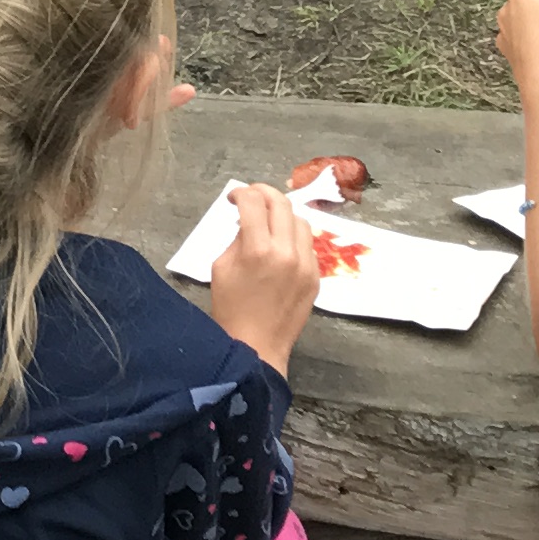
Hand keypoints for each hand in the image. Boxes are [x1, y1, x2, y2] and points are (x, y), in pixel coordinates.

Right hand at [206, 176, 326, 361]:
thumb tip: (247, 222)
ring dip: (282, 214)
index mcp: (257, 249)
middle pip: (281, 204)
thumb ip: (237, 239)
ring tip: (269, 222)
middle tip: (252, 196)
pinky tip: (282, 246)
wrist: (256, 346)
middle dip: (263, 193)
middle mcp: (286, 252)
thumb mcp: (221, 267)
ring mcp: (306, 265)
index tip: (234, 197)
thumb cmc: (230, 308)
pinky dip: (293, 238)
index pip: (253, 202)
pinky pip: (308, 245)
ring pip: (300, 221)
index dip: (241, 193)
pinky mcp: (316, 277)